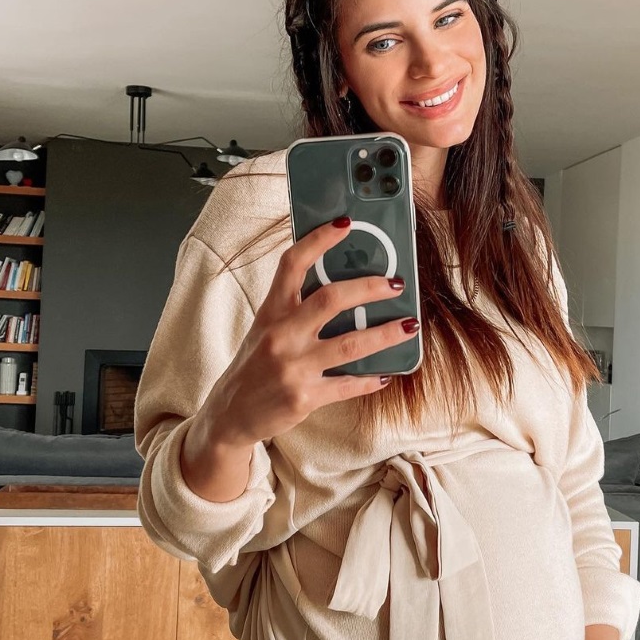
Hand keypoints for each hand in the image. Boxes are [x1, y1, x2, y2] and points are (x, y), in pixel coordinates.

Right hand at [205, 217, 418, 446]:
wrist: (230, 415)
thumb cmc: (253, 367)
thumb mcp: (265, 330)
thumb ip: (295, 311)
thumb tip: (344, 291)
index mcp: (271, 312)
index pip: (292, 264)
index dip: (319, 240)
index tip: (344, 224)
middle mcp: (281, 336)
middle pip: (331, 300)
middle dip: (369, 288)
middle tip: (395, 283)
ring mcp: (293, 368)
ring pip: (350, 344)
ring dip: (385, 334)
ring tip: (409, 325)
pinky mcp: (305, 398)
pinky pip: (348, 385)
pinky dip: (371, 379)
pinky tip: (386, 373)